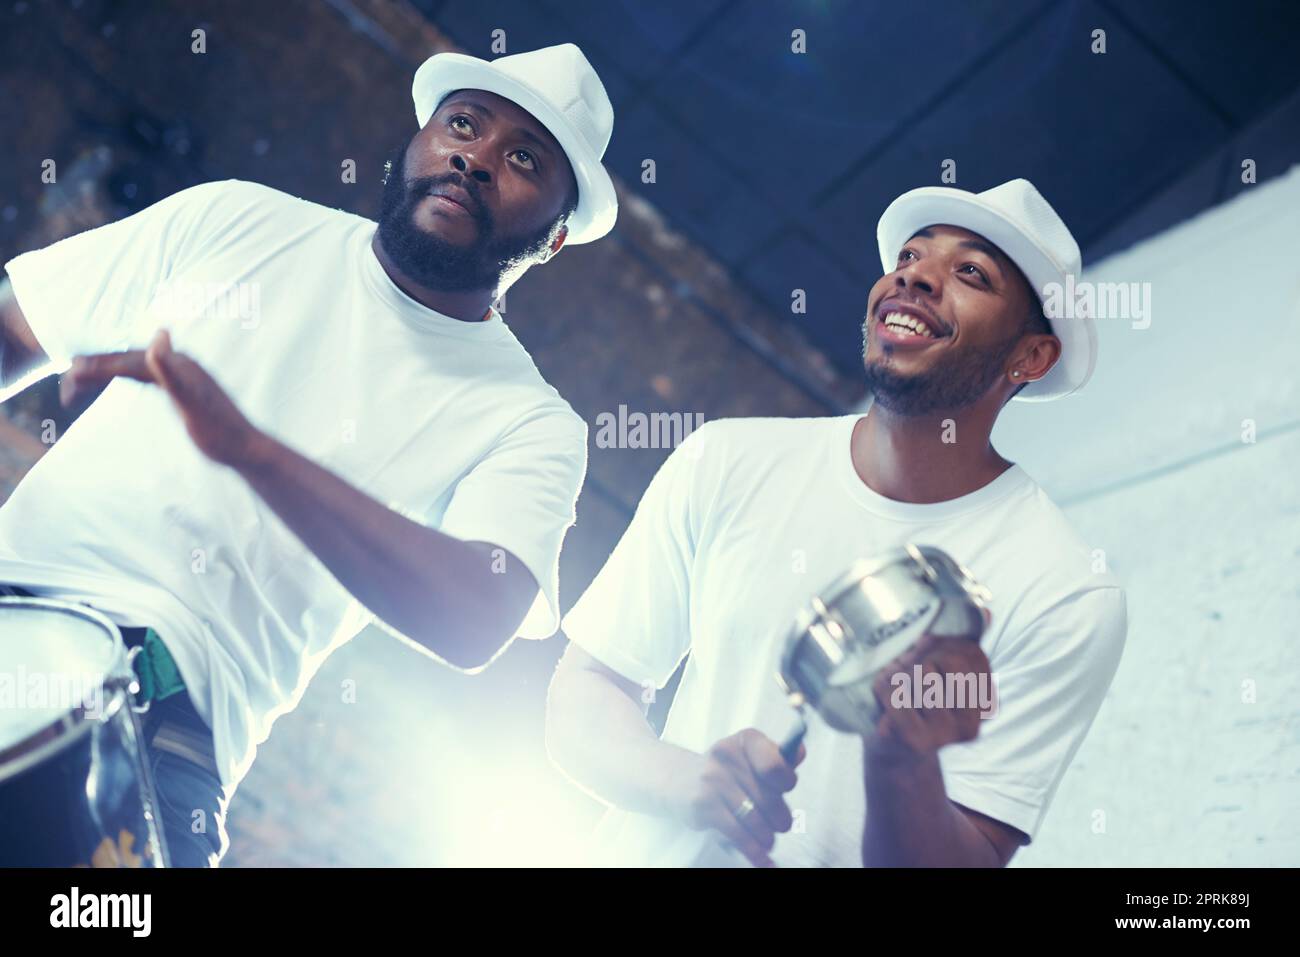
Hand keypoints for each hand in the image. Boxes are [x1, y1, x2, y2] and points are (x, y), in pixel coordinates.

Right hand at [61, 329, 266, 468]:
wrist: (246, 450)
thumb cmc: (220, 434)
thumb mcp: (192, 406)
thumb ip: (173, 373)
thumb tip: (159, 335)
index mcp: (180, 366)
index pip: (131, 361)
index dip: (100, 367)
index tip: (71, 374)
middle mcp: (182, 366)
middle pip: (131, 361)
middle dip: (97, 369)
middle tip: (66, 379)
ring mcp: (184, 377)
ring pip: (136, 368)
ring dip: (108, 373)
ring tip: (79, 382)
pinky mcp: (185, 389)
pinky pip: (148, 378)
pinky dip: (126, 379)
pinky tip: (118, 382)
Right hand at [666, 728, 804, 867]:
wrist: (676, 778)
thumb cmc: (724, 770)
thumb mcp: (748, 755)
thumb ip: (776, 756)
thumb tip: (800, 753)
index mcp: (746, 740)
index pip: (776, 764)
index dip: (787, 782)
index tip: (785, 790)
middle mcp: (728, 755)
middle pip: (770, 797)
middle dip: (781, 817)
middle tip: (781, 824)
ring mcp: (713, 779)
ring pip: (756, 819)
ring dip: (767, 837)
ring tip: (769, 841)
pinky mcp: (703, 804)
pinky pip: (738, 834)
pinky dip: (754, 851)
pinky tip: (762, 859)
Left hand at [867, 618, 995, 762]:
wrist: (894, 747)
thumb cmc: (918, 700)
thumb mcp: (944, 669)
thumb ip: (964, 644)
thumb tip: (987, 612)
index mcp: (985, 700)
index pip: (969, 652)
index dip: (939, 643)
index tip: (924, 649)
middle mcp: (973, 722)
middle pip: (943, 661)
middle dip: (916, 655)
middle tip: (904, 665)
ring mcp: (946, 734)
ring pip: (919, 674)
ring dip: (897, 670)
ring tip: (894, 679)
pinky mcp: (917, 740)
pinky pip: (896, 693)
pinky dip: (883, 686)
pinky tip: (883, 694)